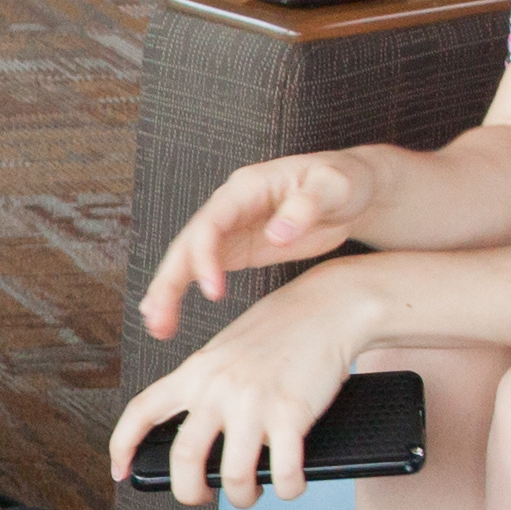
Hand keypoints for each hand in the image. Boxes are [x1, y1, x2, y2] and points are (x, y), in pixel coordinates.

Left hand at [104, 266, 369, 508]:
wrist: (329, 306)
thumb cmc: (282, 328)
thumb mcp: (226, 350)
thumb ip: (206, 385)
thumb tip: (196, 433)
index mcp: (196, 371)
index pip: (141, 411)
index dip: (122, 446)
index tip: (119, 470)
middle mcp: (218, 388)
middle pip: (184, 460)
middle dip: (190, 493)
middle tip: (203, 495)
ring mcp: (254, 402)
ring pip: (234, 476)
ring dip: (243, 497)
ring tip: (251, 491)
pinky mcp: (292, 414)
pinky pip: (284, 474)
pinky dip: (287, 489)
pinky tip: (289, 484)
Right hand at [138, 150, 389, 340]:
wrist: (353, 191)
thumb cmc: (345, 182)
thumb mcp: (334, 188)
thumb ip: (305, 207)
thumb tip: (277, 233)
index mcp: (247, 188)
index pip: (212, 222)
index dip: (205, 256)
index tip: (213, 292)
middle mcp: (229, 206)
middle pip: (188, 243)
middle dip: (170, 280)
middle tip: (159, 317)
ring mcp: (229, 228)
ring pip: (188, 260)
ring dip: (167, 291)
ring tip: (157, 327)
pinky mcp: (236, 249)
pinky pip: (201, 270)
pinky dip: (182, 292)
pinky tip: (167, 317)